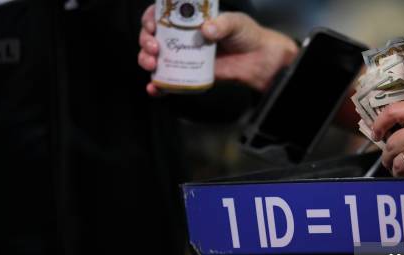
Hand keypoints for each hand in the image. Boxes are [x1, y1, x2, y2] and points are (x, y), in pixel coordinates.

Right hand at [138, 6, 297, 95]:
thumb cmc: (246, 35)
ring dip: (146, 61)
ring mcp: (184, 57)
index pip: (161, 15)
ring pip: (156, 58)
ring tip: (152, 65)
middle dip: (145, 42)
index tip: (152, 25)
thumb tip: (207, 30)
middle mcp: (182, 36)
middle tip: (154, 49)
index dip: (150, 19)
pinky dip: (158, 86)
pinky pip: (169, 81)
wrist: (258, 60)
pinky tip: (154, 88)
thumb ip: (223, 24)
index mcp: (189, 19)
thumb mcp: (236, 23)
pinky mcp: (189, 75)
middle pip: (152, 37)